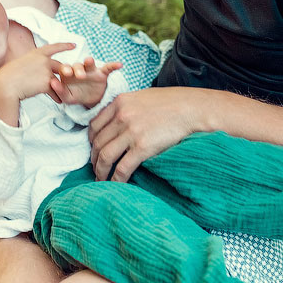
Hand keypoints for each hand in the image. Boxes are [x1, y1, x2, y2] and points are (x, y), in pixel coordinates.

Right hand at [0, 43, 74, 125]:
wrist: (6, 84)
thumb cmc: (10, 75)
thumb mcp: (22, 63)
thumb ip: (34, 64)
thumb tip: (41, 69)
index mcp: (37, 53)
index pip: (54, 47)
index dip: (64, 46)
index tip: (74, 45)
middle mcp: (43, 60)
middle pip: (60, 66)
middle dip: (66, 72)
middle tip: (73, 75)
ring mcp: (46, 71)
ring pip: (57, 80)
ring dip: (59, 88)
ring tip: (62, 94)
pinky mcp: (46, 83)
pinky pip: (55, 91)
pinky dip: (56, 96)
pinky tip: (58, 101)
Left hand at [49, 57, 121, 107]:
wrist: (90, 101)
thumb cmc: (75, 96)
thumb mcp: (67, 97)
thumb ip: (59, 91)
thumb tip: (52, 83)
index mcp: (67, 74)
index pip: (65, 69)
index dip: (65, 69)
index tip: (65, 72)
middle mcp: (78, 69)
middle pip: (77, 65)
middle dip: (77, 68)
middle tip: (79, 74)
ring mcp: (90, 70)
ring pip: (89, 64)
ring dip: (89, 62)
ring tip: (89, 60)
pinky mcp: (102, 73)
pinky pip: (108, 67)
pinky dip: (113, 65)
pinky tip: (119, 65)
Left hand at [88, 87, 204, 181]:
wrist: (192, 108)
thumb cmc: (171, 103)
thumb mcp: (142, 97)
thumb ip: (126, 108)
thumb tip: (117, 123)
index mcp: (119, 103)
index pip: (94, 125)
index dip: (91, 141)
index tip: (94, 150)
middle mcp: (121, 116)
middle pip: (98, 143)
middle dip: (94, 159)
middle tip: (96, 168)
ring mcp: (131, 132)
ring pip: (105, 157)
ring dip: (100, 171)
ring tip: (101, 179)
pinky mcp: (143, 147)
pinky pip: (122, 168)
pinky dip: (116, 179)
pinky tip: (115, 184)